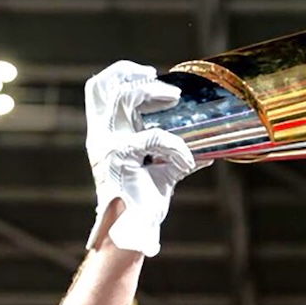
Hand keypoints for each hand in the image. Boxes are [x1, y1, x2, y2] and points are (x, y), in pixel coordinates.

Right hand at [84, 60, 200, 256]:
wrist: (132, 232)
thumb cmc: (143, 204)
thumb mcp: (161, 172)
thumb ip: (177, 156)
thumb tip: (208, 151)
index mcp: (105, 136)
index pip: (97, 91)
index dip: (119, 74)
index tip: (147, 72)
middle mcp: (102, 137)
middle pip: (106, 86)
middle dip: (135, 75)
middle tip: (167, 89)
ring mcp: (108, 145)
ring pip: (124, 99)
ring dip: (153, 93)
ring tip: (175, 100)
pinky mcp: (120, 157)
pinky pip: (156, 138)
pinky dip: (177, 148)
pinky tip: (188, 162)